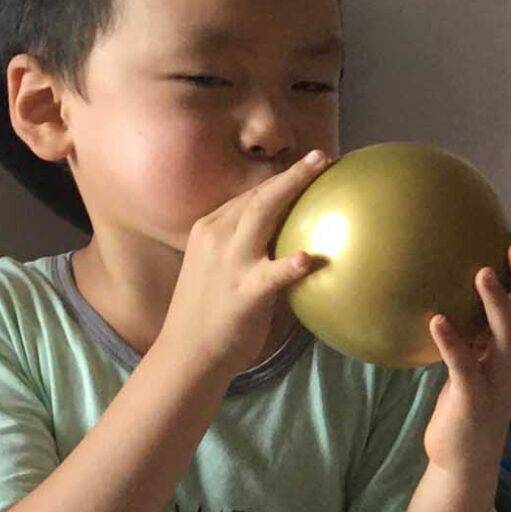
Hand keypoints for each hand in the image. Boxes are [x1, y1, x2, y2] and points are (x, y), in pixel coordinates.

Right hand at [155, 153, 329, 376]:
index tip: (309, 164)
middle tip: (323, 156)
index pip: (250, 196)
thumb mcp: (219, 267)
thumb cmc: (210, 314)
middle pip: (259, 196)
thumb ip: (243, 246)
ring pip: (262, 216)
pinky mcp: (243, 293)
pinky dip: (289, 265)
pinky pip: (270, 275)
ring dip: (292, 190)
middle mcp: (216, 238)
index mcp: (210, 230)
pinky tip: (308, 258)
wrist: (187, 355)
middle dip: (291, 173)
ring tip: (321, 174)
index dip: (280, 179)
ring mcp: (229, 264)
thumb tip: (282, 233)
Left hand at [422, 238, 510, 476]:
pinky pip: (464, 367)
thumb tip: (459, 289)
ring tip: (482, 274)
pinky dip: (452, 343)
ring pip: (505, 337)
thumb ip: (479, 330)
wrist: (466, 456)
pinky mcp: (474, 399)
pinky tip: (437, 321)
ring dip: (495, 305)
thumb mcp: (480, 359)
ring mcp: (498, 381)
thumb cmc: (469, 399)